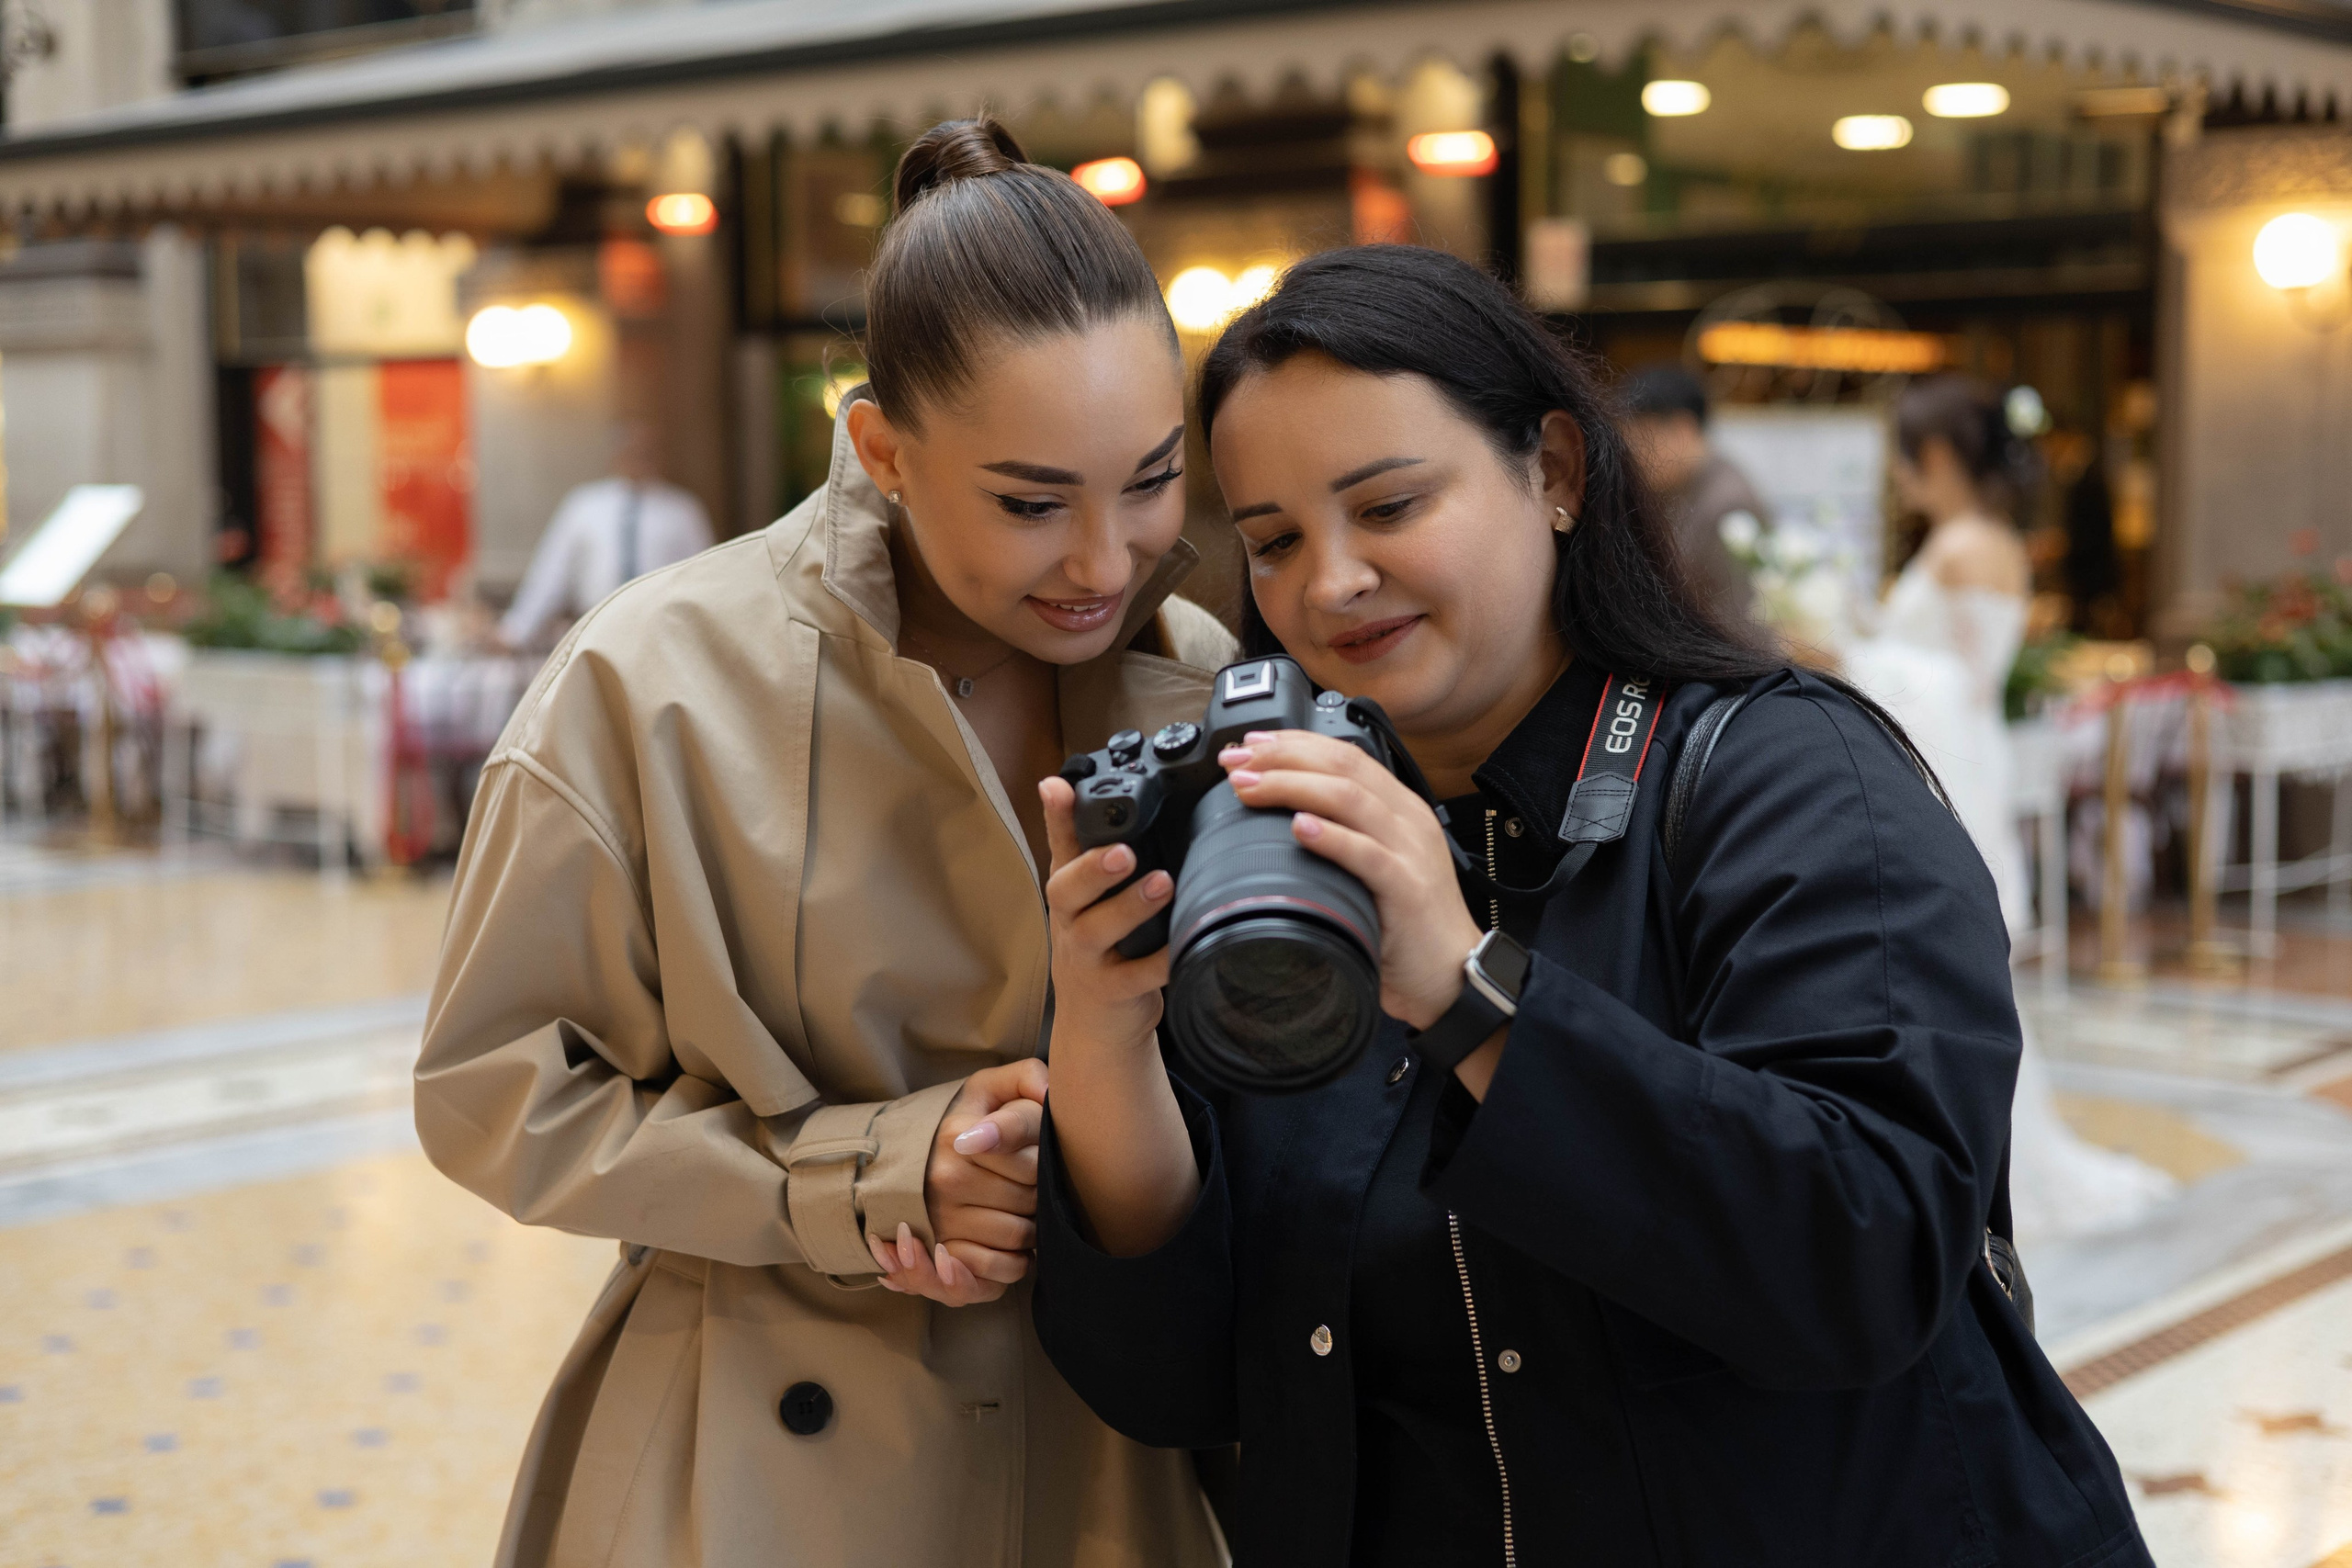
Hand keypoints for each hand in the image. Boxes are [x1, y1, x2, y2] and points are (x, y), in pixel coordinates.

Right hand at [868, 1058, 1046, 1305]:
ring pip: (1019, 1237)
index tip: (1036, 1156)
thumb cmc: (969, 1118)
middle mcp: (944, 1180)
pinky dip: (1018, 1260)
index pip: (1032, 1165)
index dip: (1044, 1162)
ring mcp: (943, 1221)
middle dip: (1042, 1194)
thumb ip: (1027, 1078)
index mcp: (956, 1136)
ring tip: (1025, 1208)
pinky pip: (1000, 1269)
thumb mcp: (993, 1086)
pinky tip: (1016, 1239)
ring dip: (1033, 1227)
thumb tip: (1048, 1097)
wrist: (916, 1155)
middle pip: (1029, 1202)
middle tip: (1034, 1183)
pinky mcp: (947, 1254)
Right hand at [1036, 775, 1172, 1062]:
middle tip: (1124, 851)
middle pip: (1064, 889)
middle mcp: (1070, 922)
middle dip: (1091, 868)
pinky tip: (1182, 946)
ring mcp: (1086, 959)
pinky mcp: (1111, 993)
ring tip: (1163, 883)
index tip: (1056, 786)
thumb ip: (1105, 855)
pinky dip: (1160, 962)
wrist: (1097, 1027)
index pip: (1060, 846)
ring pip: (1095, 930)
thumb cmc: (1105, 950)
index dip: (1056, 816)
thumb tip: (1127, 796)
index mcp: (1071, 893)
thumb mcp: (1097, 900)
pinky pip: (1135, 977)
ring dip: (1128, 906)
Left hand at [1221, 730, 1484, 1030]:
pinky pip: (1367, 855)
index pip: (1345, 754)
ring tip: (1249, 788)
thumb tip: (1284, 817)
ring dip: (1291, 786)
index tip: (1248, 746)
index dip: (1294, 744)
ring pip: (1350, 799)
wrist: (1451, 974)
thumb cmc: (1406, 922)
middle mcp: (1407, 819)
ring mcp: (1410, 851)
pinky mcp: (1407, 889)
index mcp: (1400, 807)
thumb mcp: (1375, 864)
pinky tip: (1299, 827)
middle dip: (1283, 757)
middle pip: (1342, 766)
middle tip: (1236, 763)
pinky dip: (1330, 837)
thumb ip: (1344, 835)